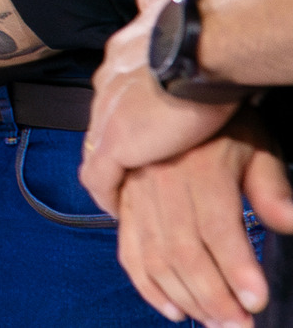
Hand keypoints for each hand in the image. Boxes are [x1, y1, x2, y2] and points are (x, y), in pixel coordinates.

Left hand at [82, 0, 244, 216]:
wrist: (195, 48)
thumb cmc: (192, 31)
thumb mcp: (162, 13)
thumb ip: (152, 5)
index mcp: (117, 58)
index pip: (110, 92)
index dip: (120, 113)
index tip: (131, 128)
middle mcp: (104, 87)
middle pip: (99, 122)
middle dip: (111, 145)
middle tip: (125, 166)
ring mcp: (106, 118)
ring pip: (95, 153)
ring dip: (108, 174)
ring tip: (121, 195)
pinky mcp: (115, 146)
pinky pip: (99, 180)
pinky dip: (107, 196)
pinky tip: (117, 208)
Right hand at [112, 110, 292, 327]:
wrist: (172, 96)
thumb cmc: (224, 125)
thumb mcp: (257, 146)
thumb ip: (270, 188)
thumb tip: (288, 221)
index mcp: (197, 167)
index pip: (216, 227)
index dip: (236, 269)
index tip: (256, 301)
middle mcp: (160, 182)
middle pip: (182, 251)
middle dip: (213, 297)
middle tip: (238, 325)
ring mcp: (136, 195)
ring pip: (154, 257)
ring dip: (185, 298)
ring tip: (215, 323)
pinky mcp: (125, 205)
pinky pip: (128, 251)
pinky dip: (146, 285)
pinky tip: (172, 308)